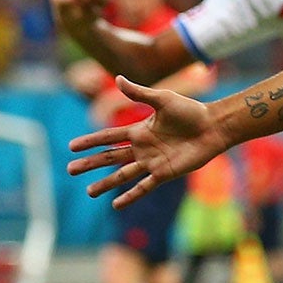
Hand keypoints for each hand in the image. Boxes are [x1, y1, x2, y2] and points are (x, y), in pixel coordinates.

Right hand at [66, 77, 225, 207]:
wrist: (212, 127)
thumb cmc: (190, 111)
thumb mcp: (162, 99)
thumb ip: (139, 93)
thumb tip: (117, 78)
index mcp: (139, 130)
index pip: (108, 137)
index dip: (90, 141)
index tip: (71, 146)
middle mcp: (142, 148)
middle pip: (110, 158)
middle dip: (91, 164)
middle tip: (70, 170)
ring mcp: (152, 162)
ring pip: (123, 175)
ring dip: (106, 183)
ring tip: (89, 192)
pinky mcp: (165, 173)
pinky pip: (144, 187)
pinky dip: (130, 196)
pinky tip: (116, 205)